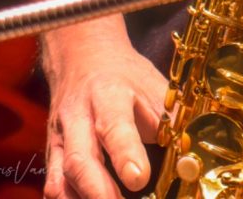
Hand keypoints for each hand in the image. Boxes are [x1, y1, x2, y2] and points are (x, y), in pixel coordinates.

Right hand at [42, 27, 167, 198]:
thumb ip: (171, 120)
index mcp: (109, 94)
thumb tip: (190, 158)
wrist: (83, 57)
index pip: (114, 126)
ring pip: (60, 177)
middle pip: (79, 159)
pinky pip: (54, 185)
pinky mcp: (52, 154)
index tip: (139, 179)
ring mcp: (60, 137)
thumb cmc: (126, 77)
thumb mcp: (153, 87)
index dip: (126, 155)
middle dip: (98, 192)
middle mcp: (78, 117)